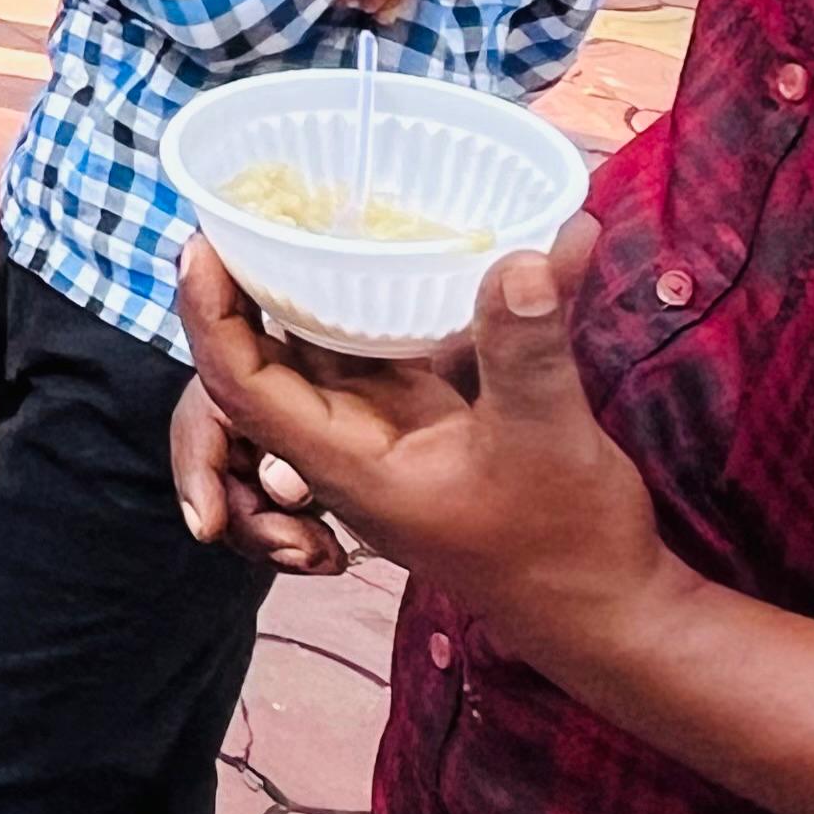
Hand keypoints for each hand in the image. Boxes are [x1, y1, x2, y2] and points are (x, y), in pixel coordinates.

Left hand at [181, 219, 672, 665]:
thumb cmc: (568, 546)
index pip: (238, 382)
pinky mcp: (426, 419)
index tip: (201, 242)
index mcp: (343, 461)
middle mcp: (346, 442)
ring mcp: (384, 429)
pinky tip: (397, 243)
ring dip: (310, 285)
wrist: (612, 612)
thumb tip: (520, 253)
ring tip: (301, 206)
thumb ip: (523, 352)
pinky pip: (383, 347)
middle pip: (264, 356)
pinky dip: (383, 299)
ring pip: (323, 347)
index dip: (209, 313)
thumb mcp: (547, 441)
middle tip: (244, 202)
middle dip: (242, 285)